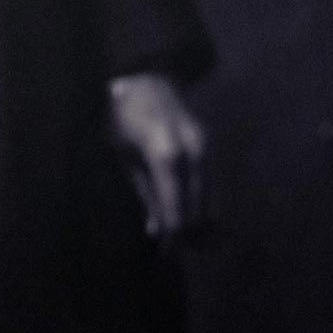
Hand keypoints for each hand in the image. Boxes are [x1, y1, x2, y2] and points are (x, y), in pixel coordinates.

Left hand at [109, 71, 206, 245]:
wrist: (146, 78)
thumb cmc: (123, 117)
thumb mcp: (124, 155)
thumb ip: (144, 193)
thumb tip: (156, 230)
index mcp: (165, 156)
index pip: (177, 210)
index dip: (173, 236)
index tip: (165, 254)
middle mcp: (192, 154)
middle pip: (199, 210)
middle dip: (187, 234)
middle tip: (171, 250)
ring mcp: (204, 150)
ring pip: (209, 199)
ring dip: (197, 222)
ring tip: (179, 237)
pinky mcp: (208, 148)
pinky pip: (210, 184)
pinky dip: (201, 204)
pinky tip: (188, 214)